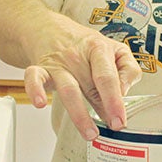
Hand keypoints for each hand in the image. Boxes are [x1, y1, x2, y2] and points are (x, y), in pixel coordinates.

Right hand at [23, 29, 140, 140]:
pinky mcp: (40, 69)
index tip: (120, 119)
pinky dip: (35, 90)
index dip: (115, 100)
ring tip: (88, 132)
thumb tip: (125, 92)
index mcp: (98, 49)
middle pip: (90, 86)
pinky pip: (34, 79)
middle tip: (111, 128)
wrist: (51, 29)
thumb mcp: (115, 49)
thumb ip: (128, 69)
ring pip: (67, 89)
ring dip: (78, 113)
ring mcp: (58, 64)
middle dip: (102, 109)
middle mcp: (77, 57)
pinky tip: (40, 103)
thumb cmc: (85, 44)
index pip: (108, 76)